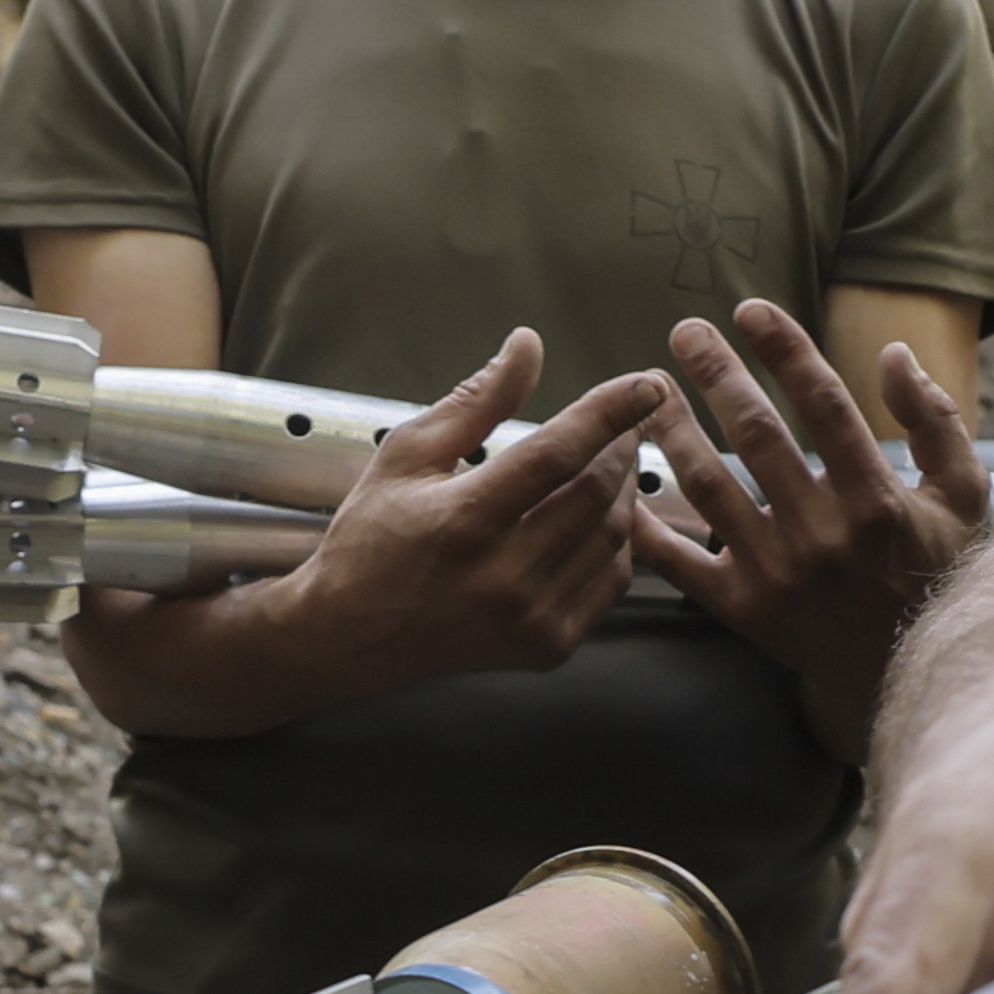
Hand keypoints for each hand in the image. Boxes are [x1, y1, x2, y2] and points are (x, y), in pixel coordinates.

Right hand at [275, 327, 662, 672]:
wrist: (349, 638)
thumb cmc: (371, 538)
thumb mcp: (407, 455)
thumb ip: (475, 401)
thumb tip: (527, 345)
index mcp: (464, 520)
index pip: (558, 453)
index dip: (609, 412)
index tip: (645, 383)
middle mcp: (502, 576)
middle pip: (597, 493)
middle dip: (623, 445)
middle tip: (627, 420)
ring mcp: (530, 619)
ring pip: (613, 537)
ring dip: (625, 490)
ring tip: (612, 461)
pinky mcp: (546, 647)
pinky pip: (610, 581)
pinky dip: (617, 541)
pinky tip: (600, 516)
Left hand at [630, 299, 991, 756]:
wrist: (898, 673)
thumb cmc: (932, 571)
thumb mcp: (963, 498)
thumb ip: (935, 422)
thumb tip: (895, 355)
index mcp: (876, 499)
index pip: (823, 403)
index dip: (784, 349)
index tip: (751, 309)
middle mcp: (822, 535)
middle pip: (756, 434)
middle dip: (716, 373)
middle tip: (685, 331)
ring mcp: (776, 574)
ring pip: (708, 486)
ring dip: (673, 431)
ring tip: (649, 392)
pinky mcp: (740, 609)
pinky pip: (676, 559)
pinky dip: (642, 519)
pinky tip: (620, 474)